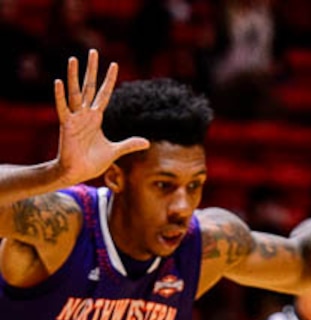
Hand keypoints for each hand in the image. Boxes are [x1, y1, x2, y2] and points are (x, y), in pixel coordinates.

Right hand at [53, 50, 148, 184]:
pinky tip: (58, 82)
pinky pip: (63, 108)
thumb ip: (129, 144)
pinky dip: (60, 96)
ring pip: (75, 93)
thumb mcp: (115, 151)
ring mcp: (75, 118)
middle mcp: (85, 114)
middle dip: (91, 70)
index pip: (104, 94)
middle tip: (93, 51)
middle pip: (89, 87)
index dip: (109, 80)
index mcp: (96, 118)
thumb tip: (147, 142)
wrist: (77, 173)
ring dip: (74, 76)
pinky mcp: (66, 125)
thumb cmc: (92, 162)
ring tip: (74, 59)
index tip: (114, 65)